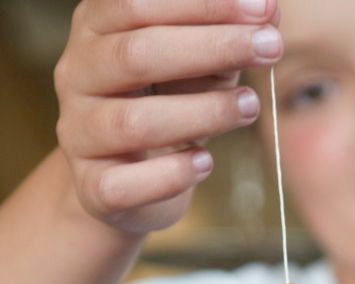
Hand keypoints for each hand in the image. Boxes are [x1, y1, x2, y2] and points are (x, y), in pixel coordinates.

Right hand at [54, 0, 281, 234]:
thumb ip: (225, 37)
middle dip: (211, 47)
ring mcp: (79, 133)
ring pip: (134, 122)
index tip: (263, 9)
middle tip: (271, 48)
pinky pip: (126, 183)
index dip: (204, 4)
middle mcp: (76, 75)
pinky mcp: (93, 187)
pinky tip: (206, 163)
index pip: (139, 4)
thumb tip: (270, 11)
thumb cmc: (165, 108)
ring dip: (203, 113)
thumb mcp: (197, 65)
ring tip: (250, 106)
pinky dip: (172, 174)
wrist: (127, 181)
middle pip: (137, 54)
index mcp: (96, 29)